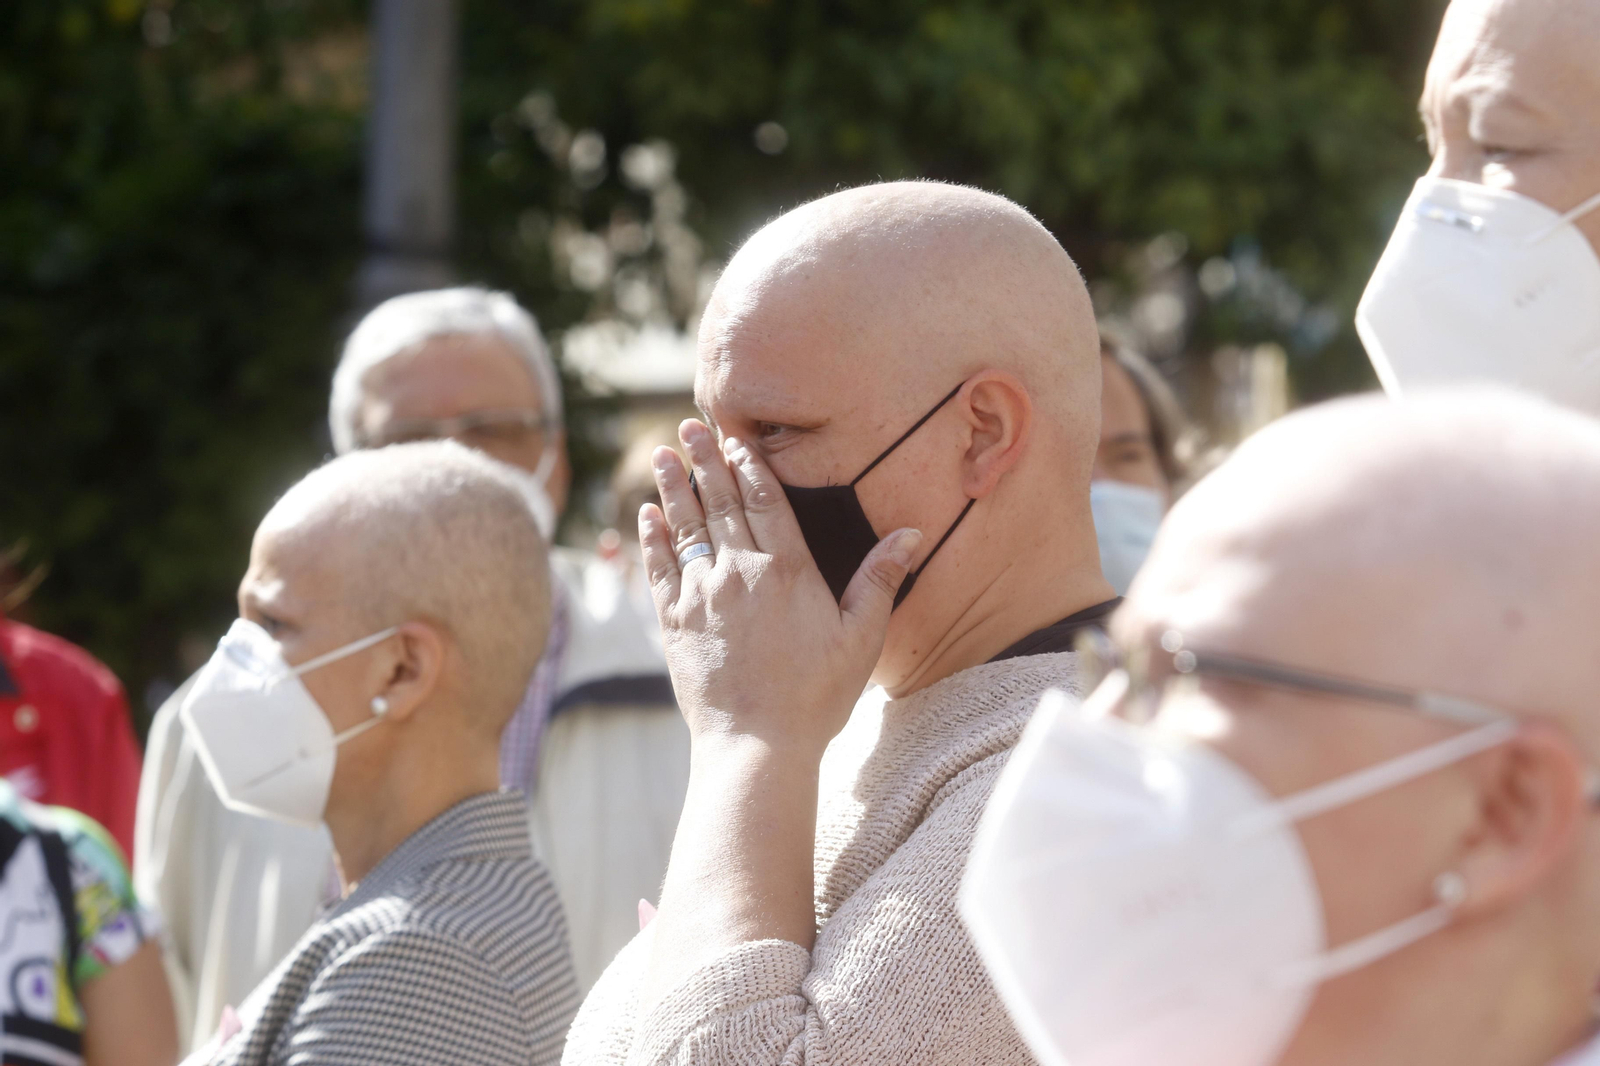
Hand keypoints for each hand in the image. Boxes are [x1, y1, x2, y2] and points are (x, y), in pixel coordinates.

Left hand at [640, 420, 922, 755]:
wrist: (756, 745)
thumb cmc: (816, 696)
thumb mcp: (861, 637)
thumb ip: (879, 580)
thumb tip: (910, 534)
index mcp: (788, 570)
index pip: (765, 500)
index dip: (749, 464)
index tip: (735, 436)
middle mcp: (740, 572)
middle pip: (721, 501)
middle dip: (706, 460)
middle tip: (690, 425)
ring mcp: (702, 595)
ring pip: (685, 526)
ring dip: (674, 486)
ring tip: (664, 453)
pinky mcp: (675, 622)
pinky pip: (660, 567)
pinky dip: (652, 536)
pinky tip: (648, 513)